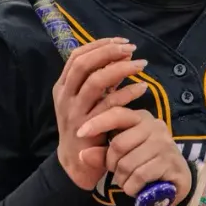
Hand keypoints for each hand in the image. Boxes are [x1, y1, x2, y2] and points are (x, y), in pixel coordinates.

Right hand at [53, 37, 149, 189]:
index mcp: (63, 86)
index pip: (77, 56)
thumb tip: (120, 57)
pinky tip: (142, 88)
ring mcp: (76, 112)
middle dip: (109, 52)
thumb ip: (98, 81)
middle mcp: (66, 96)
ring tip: (141, 65)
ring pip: (96, 82)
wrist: (76, 163)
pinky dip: (127, 93)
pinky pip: (109, 104)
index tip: (121, 41)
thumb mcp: (85, 101)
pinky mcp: (89, 126)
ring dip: (120, 69)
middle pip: (84, 64)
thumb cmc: (85, 127)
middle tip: (131, 49)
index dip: (99, 45)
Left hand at [76, 108, 191, 205]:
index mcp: (140, 118)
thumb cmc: (144, 163)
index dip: (97, 123)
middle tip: (118, 172)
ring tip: (129, 181)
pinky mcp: (170, 161)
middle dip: (112, 164)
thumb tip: (81, 154)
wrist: (177, 180)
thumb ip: (101, 153)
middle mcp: (154, 126)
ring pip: (127, 163)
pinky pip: (139, 176)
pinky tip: (137, 188)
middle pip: (118, 144)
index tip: (80, 134)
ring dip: (123, 179)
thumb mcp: (121, 156)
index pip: (116, 114)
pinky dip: (133, 187)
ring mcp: (164, 143)